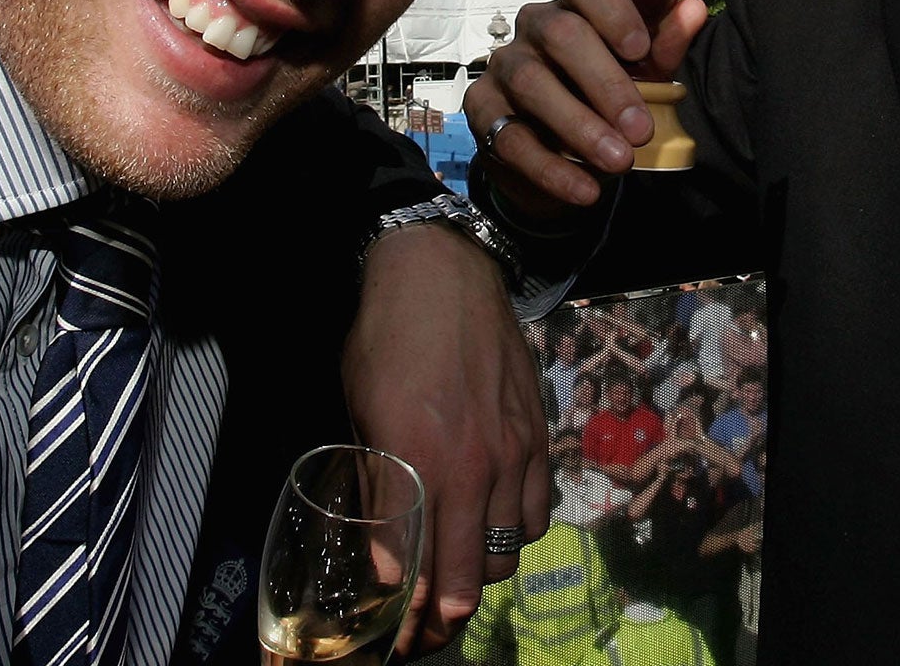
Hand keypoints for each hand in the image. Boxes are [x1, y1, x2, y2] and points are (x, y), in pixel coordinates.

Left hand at [341, 223, 550, 655]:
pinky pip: (537, 511)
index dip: (406, 621)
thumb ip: (378, 487)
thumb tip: (383, 554)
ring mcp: (513, 453)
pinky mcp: (538, 435)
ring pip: (508, 553)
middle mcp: (473, 468)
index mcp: (417, 463)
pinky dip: (515, 531)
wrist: (444, 271)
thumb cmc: (386, 337)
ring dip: (481, 573)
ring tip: (457, 570)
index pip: (418, 576)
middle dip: (443, 619)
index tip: (396, 637)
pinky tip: (492, 521)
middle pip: (470, 580)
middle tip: (424, 629)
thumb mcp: (361, 412)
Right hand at [464, 0, 709, 222]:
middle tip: (641, 129)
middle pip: (560, 32)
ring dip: (580, 127)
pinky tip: (587, 190)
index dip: (608, 4)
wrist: (562, 156)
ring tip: (620, 162)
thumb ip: (666, 45)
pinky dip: (552, 169)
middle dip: (605, 82)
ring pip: (532, 83)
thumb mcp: (643, 74)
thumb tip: (696, 10)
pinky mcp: (482, 110)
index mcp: (574, 4)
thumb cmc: (607, 97)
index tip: (640, 49)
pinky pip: (511, 137)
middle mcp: (533, 25)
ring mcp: (503, 65)